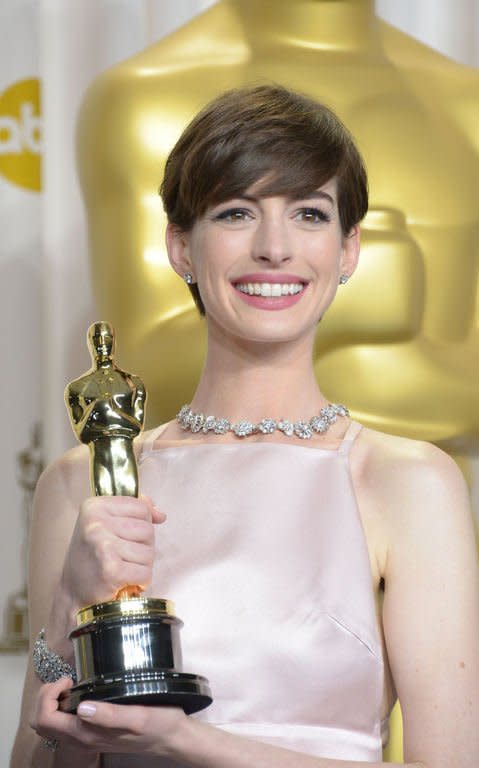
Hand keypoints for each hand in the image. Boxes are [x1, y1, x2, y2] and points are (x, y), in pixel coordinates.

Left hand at [31, 677, 186, 756]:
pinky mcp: (93, 735)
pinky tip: (83, 693)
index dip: (50, 695)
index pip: (45, 718)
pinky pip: (64, 725)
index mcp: (87, 734)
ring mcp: (86, 739)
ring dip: (54, 702)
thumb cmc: (159, 723)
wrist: (172, 739)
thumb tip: (81, 707)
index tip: (70, 678)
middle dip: (46, 698)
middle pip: (42, 723)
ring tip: (73, 684)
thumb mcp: (138, 716)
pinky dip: (63, 708)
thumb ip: (109, 715)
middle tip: (67, 680)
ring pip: (51, 725)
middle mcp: (81, 740)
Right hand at [60, 495, 165, 608]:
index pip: (141, 507)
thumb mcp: (105, 525)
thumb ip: (133, 512)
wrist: (73, 594)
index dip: (141, 525)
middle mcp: (96, 524)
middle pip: (148, 529)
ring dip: (141, 565)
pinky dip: (140, 581)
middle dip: (142, 547)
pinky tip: (124, 582)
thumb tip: (160, 514)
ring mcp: (103, 546)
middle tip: (121, 557)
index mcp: (94, 507)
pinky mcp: (111, 570)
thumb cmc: (92, 558)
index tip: (122, 537)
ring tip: (121, 569)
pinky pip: (145, 572)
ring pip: (149, 552)